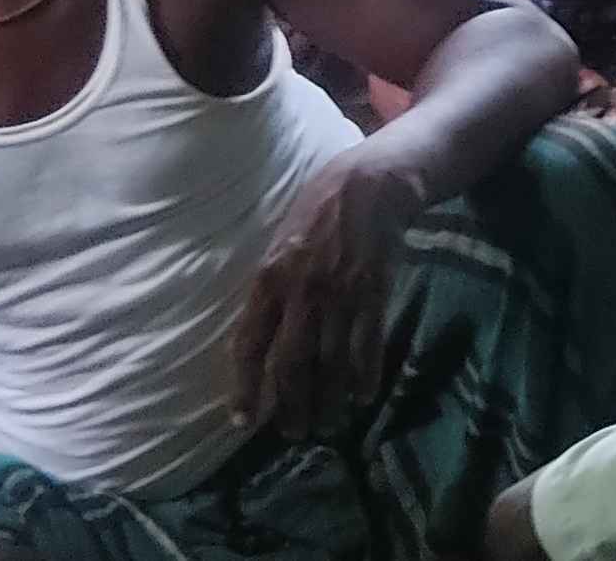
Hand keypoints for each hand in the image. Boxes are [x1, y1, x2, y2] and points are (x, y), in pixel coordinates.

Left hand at [232, 152, 424, 434]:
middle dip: (291, 405)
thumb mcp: (279, 241)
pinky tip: (364, 397)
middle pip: (292, 363)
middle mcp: (301, 292)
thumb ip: (270, 287)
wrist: (370, 182)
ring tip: (326, 424)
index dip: (244, 386)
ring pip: (330, 362)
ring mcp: (340, 294)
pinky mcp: (374, 292)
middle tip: (294, 433)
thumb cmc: (318, 209)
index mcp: (269, 278)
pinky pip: (369, 344)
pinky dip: (366, 375)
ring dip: (328, 399)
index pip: (250, 343)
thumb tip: (258, 332)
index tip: (241, 421)